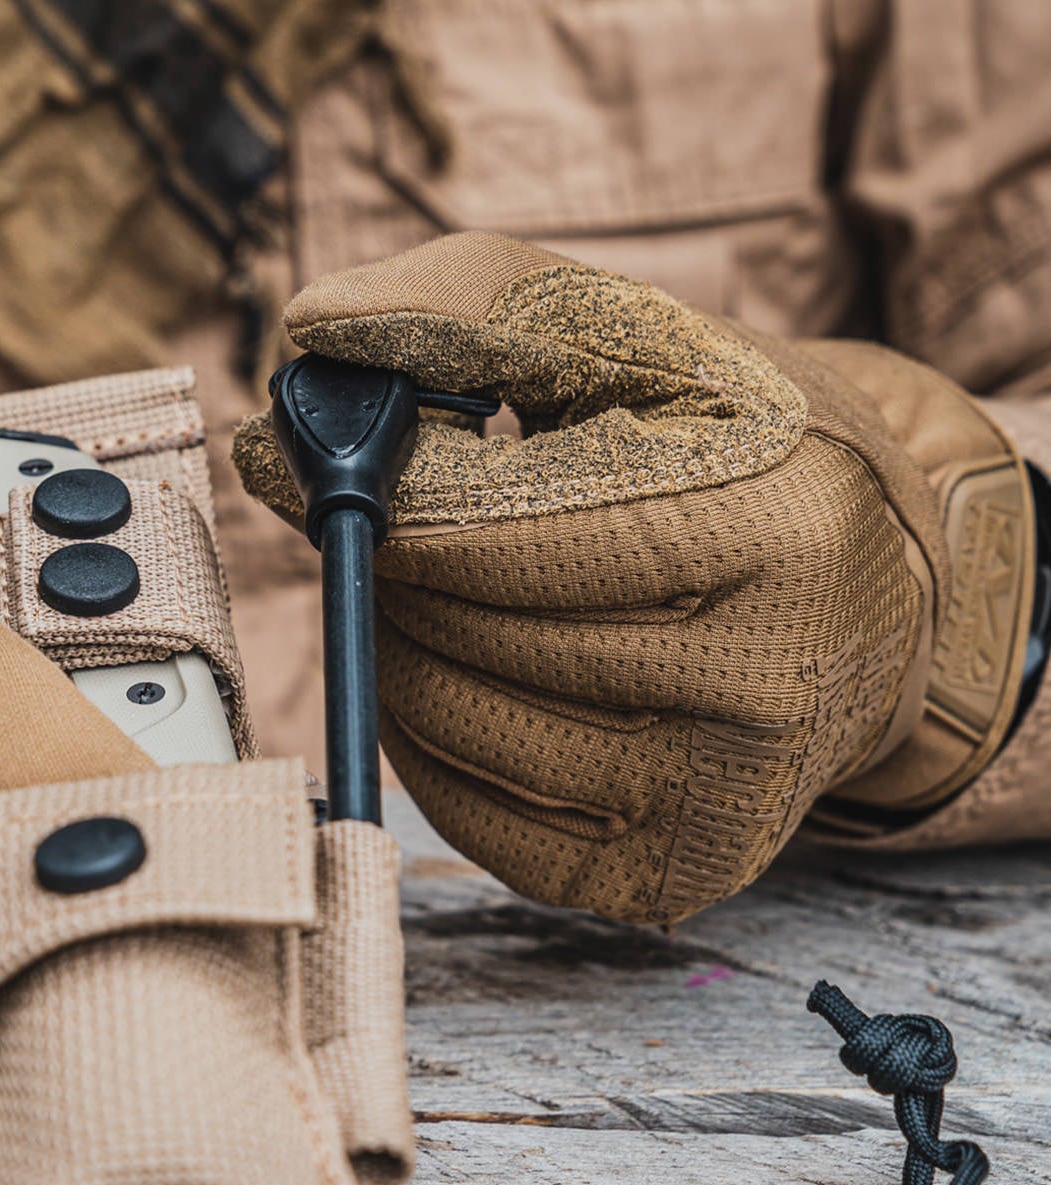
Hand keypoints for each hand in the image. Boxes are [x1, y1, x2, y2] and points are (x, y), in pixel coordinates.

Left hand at [235, 233, 1034, 922]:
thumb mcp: (642, 339)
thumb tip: (316, 335)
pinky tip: (468, 668)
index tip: (314, 451)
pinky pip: (463, 812)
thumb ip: (478, 306)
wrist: (870, 601)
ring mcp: (713, 801)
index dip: (380, 490)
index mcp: (775, 528)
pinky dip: (427, 734)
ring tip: (438, 585)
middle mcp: (762, 685)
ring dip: (398, 641)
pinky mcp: (666, 878)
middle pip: (460, 627)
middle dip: (390, 561)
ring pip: (447, 720)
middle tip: (390, 515)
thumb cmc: (738, 452)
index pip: (496, 530)